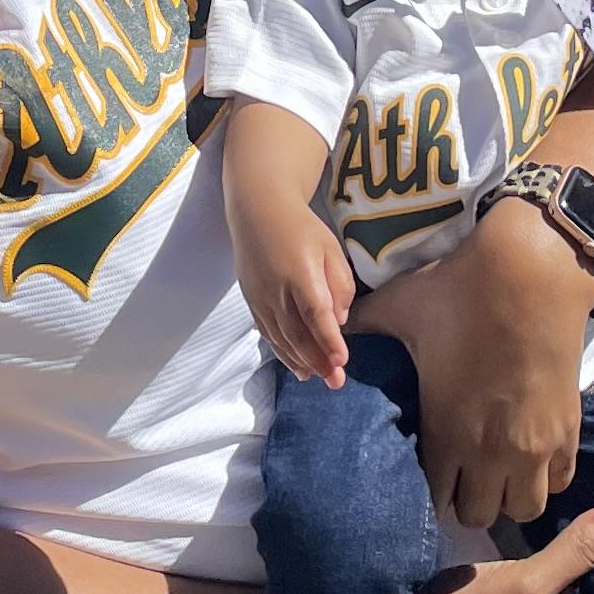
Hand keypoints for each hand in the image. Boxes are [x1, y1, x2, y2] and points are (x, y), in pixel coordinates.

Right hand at [240, 220, 358, 388]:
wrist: (258, 212)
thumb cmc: (301, 229)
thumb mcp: (331, 248)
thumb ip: (340, 284)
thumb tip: (339, 320)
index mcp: (300, 272)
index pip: (315, 313)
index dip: (328, 340)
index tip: (342, 360)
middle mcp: (276, 289)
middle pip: (297, 333)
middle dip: (318, 360)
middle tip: (336, 381)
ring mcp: (260, 297)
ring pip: (281, 338)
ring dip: (301, 361)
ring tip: (320, 378)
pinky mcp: (251, 301)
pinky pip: (267, 333)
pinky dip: (283, 353)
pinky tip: (298, 366)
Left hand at [348, 197, 593, 525]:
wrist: (531, 268)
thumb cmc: (458, 288)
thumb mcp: (399, 306)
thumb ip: (362, 328)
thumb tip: (332, 333)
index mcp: (446, 429)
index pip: (435, 499)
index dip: (429, 490)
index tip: (429, 472)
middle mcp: (491, 450)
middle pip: (478, 515)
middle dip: (467, 500)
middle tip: (462, 472)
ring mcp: (535, 445)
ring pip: (523, 510)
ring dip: (509, 496)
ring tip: (498, 469)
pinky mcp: (568, 429)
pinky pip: (559, 482)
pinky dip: (545, 476)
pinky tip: (530, 453)